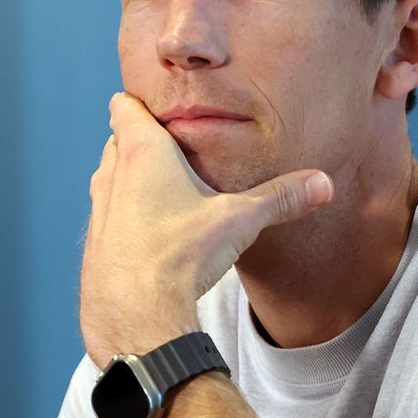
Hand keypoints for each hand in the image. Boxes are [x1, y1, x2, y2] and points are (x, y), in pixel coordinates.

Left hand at [81, 93, 331, 364]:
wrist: (137, 313)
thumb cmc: (181, 254)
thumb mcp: (240, 219)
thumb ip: (281, 197)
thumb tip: (323, 184)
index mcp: (142, 152)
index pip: (125, 106)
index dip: (140, 104)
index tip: (162, 109)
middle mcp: (111, 174)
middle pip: (119, 141)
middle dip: (142, 143)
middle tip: (175, 153)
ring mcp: (98, 210)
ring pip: (110, 179)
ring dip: (131, 182)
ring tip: (165, 195)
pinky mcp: (94, 244)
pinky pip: (108, 218)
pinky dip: (126, 220)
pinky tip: (152, 239)